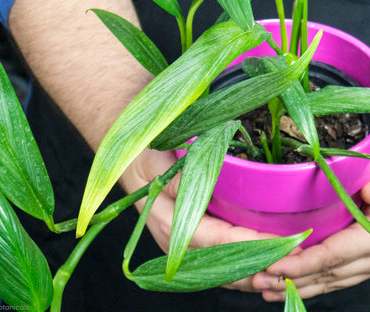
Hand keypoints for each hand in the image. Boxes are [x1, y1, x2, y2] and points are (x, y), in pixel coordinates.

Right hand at [120, 148, 279, 291]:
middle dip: (261, 267)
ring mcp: (180, 246)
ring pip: (221, 270)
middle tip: (299, 261)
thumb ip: (186, 178)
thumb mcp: (162, 159)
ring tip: (289, 268)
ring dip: (255, 272)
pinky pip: (217, 262)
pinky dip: (243, 266)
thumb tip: (220, 185)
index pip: (218, 239)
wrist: (129, 157)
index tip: (287, 243)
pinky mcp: (187, 242)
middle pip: (222, 266)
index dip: (253, 244)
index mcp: (168, 221)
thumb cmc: (145, 154)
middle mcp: (175, 242)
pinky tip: (264, 264)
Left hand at [251, 182, 369, 300]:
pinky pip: (330, 281)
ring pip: (324, 282)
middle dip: (288, 280)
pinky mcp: (357, 267)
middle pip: (321, 274)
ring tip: (263, 289)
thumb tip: (366, 189)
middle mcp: (365, 260)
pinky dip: (308, 286)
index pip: (329, 256)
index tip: (274, 266)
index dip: (300, 264)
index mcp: (368, 241)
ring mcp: (361, 267)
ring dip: (293, 287)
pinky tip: (286, 288)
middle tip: (257, 279)